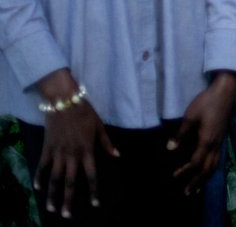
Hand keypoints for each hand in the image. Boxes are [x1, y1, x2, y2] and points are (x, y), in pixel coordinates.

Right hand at [33, 83, 118, 217]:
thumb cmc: (85, 112)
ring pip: (55, 177)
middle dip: (70, 199)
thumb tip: (117, 155)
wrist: (65, 100)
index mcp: (87, 150)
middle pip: (71, 181)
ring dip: (53, 194)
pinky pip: (43, 165)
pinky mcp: (47, 147)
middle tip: (67, 215)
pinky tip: (37, 188)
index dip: (93, 190)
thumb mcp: (100, 126)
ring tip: (51, 208)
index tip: (95, 203)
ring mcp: (58, 152)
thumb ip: (106, 143)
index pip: (91, 174)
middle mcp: (72, 154)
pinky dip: (39, 176)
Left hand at [171, 72, 235, 194]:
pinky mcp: (222, 137)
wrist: (225, 91)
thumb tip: (170, 148)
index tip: (174, 176)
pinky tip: (207, 169)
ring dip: (205, 177)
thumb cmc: (206, 102)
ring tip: (197, 187)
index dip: (185, 170)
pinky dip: (211, 168)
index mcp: (206, 140)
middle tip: (187, 193)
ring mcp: (220, 140)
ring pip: (214, 164)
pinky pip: (217, 158)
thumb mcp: (190, 116)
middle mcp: (215, 143)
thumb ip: (180, 134)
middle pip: (207, 168)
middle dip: (197, 181)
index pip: (196, 162)